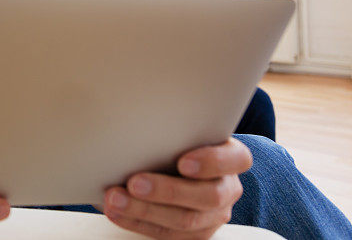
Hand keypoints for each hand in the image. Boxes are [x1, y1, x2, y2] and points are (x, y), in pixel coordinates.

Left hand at [102, 138, 251, 238]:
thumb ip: (169, 128)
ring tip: (114, 199)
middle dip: (167, 191)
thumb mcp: (178, 129)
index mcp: (231, 156)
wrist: (169, 164)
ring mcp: (213, 215)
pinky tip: (115, 211)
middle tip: (134, 183)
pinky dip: (136, 221)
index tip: (182, 162)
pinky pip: (167, 234)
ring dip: (144, 210)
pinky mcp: (194, 234)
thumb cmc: (174, 140)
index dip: (213, 162)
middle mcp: (227, 188)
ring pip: (185, 220)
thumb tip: (130, 123)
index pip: (237, 159)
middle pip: (208, 196)